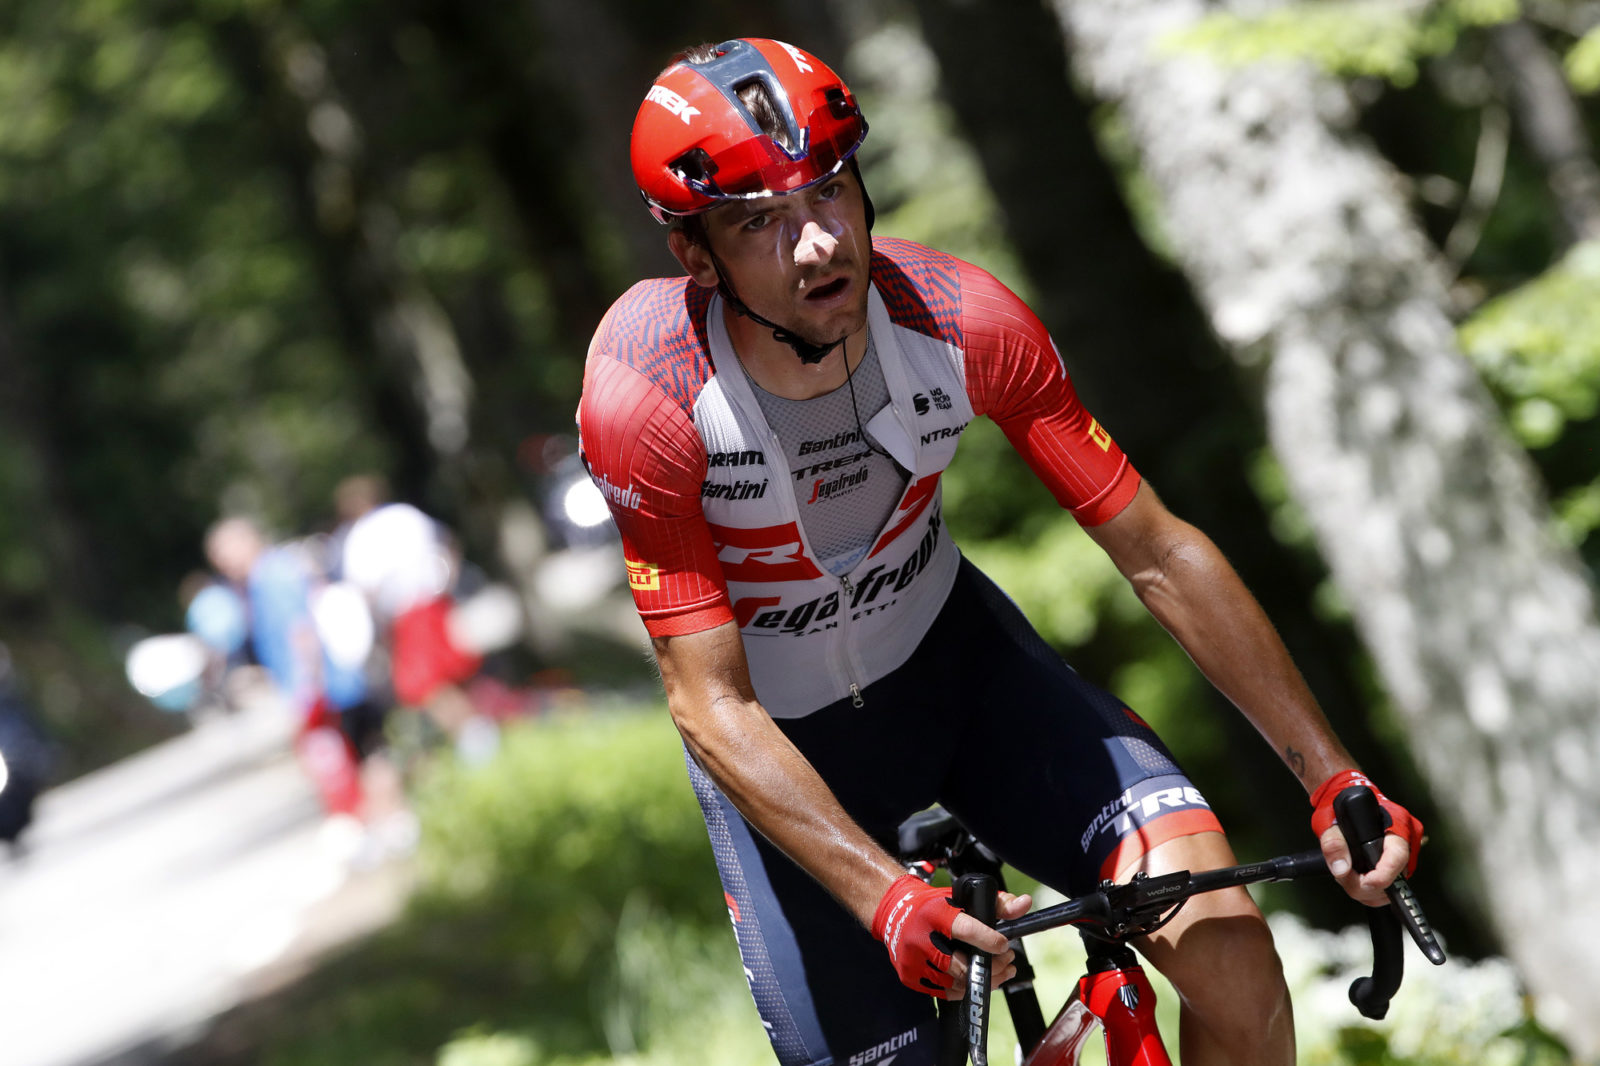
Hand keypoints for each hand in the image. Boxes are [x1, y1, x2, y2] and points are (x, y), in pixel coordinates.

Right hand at [870, 874, 1031, 998]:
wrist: (894, 913)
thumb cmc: (933, 905)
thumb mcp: (962, 897)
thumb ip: (997, 902)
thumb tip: (1025, 904)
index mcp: (934, 914)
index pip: (964, 929)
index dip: (988, 940)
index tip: (1004, 945)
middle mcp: (920, 938)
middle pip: (960, 965)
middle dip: (990, 967)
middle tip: (1008, 962)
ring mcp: (913, 960)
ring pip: (954, 983)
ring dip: (981, 982)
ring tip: (999, 973)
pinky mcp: (910, 976)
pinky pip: (943, 992)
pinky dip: (962, 990)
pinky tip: (976, 980)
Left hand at [1310, 770, 1423, 905]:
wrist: (1343, 799)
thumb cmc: (1338, 806)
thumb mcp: (1328, 820)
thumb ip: (1333, 843)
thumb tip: (1341, 869)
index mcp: (1396, 822)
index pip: (1398, 856)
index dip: (1383, 875)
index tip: (1365, 882)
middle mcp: (1407, 838)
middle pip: (1396, 877)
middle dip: (1367, 885)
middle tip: (1343, 877)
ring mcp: (1405, 853)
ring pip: (1392, 886)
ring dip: (1367, 889)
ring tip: (1346, 875)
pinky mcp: (1398, 864)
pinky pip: (1389, 885)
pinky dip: (1371, 889)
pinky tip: (1355, 877)